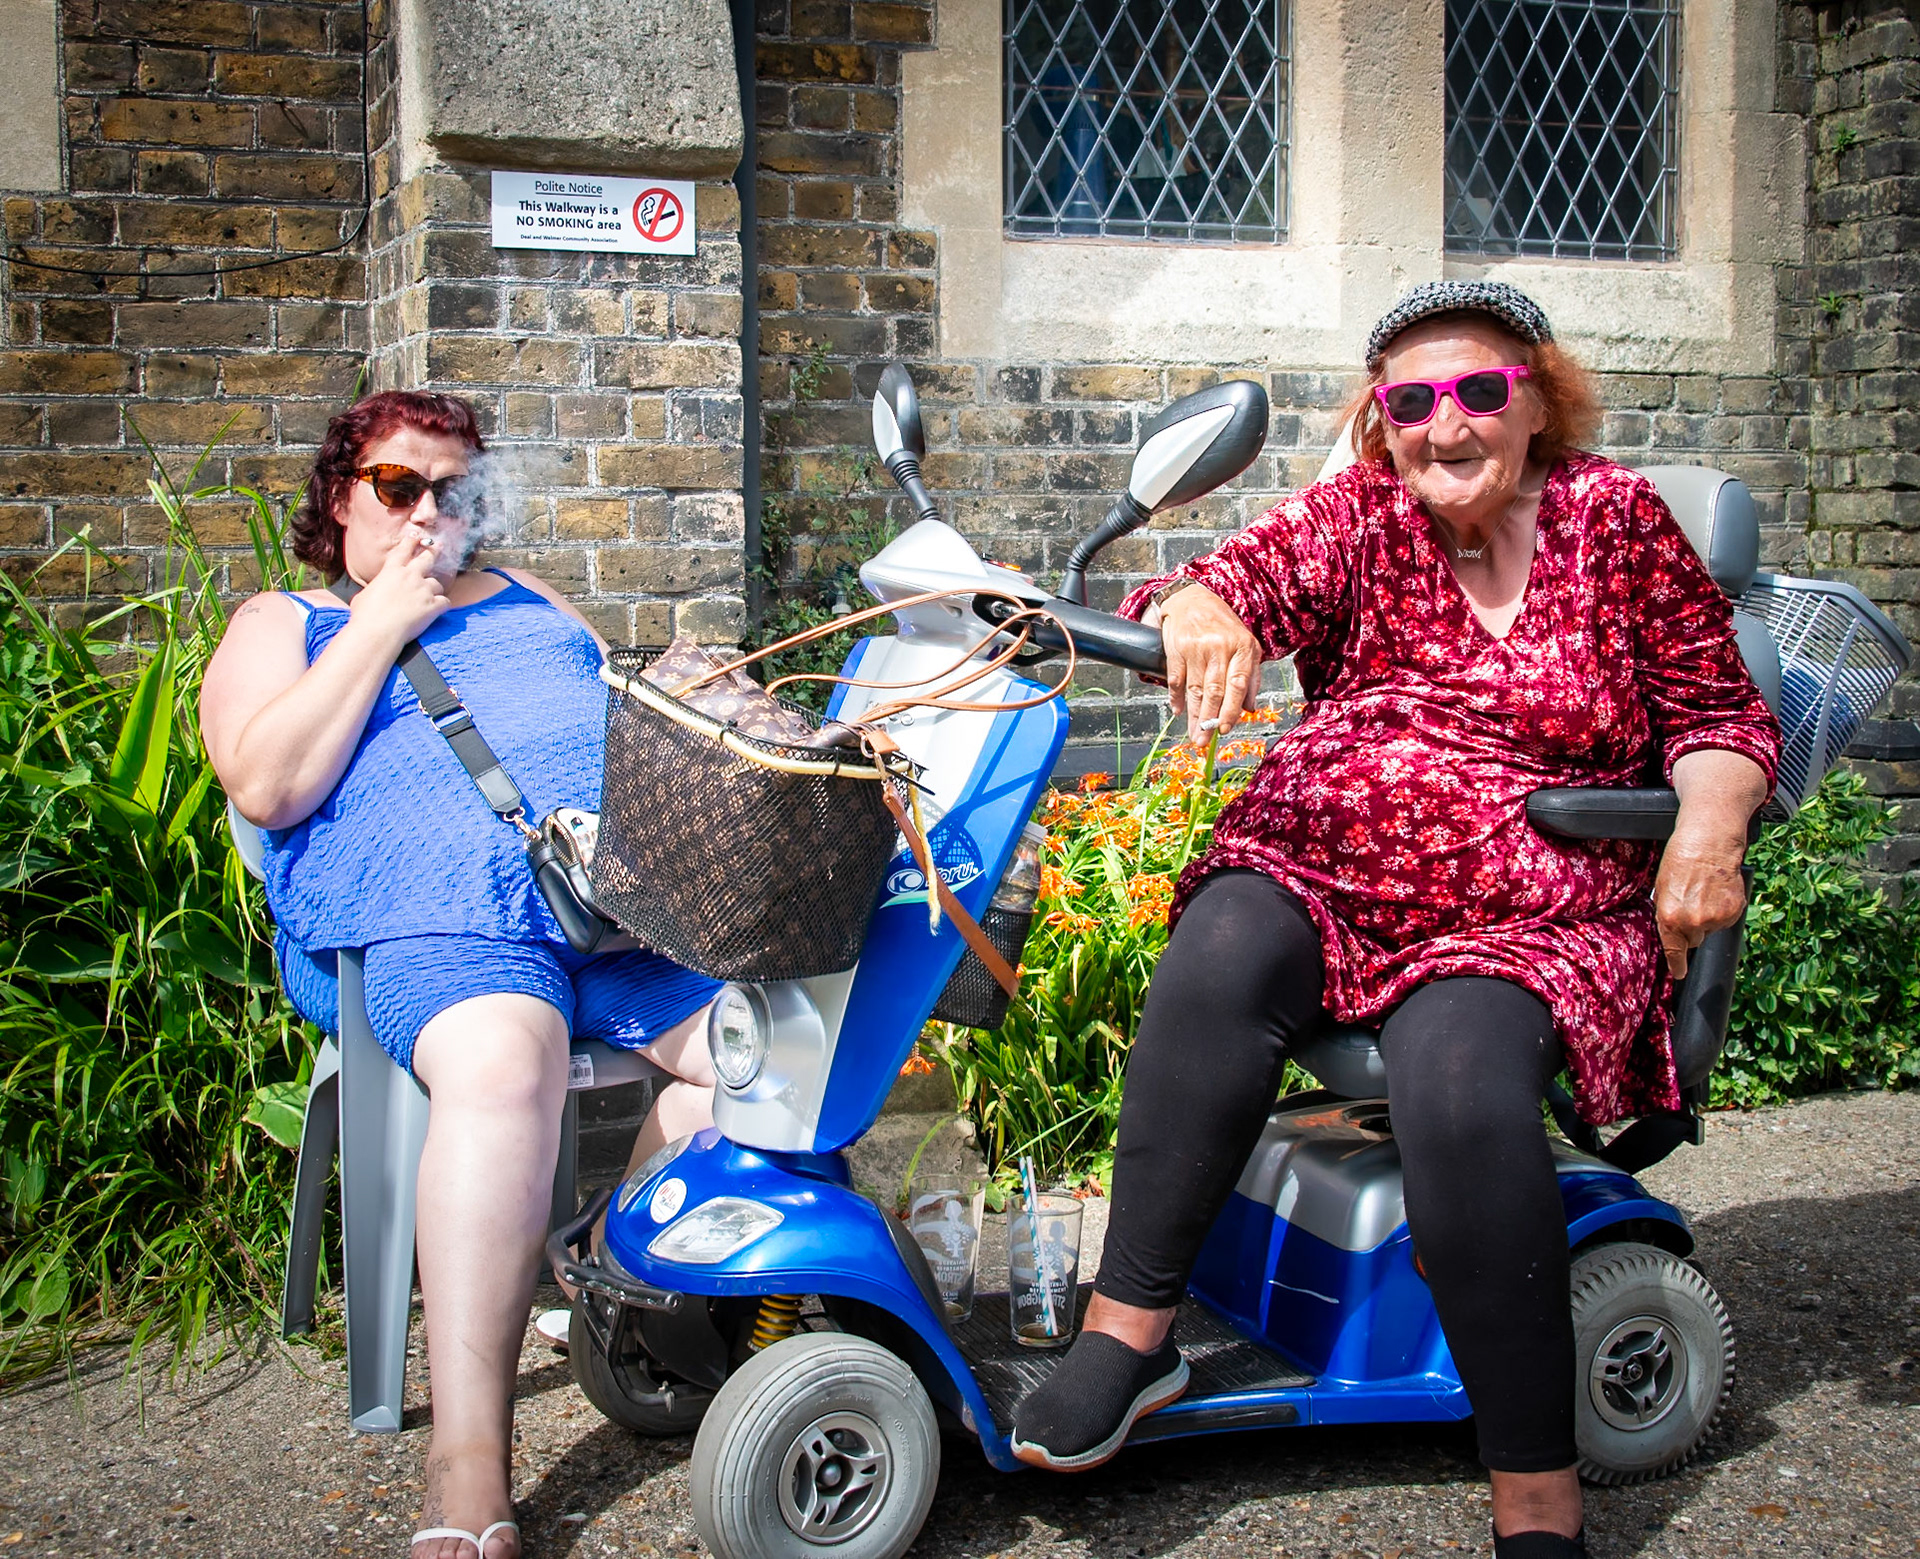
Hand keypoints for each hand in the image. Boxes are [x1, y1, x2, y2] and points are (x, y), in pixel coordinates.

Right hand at [347, 530, 451, 650]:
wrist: (377, 632)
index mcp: (391, 571)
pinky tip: (439, 609)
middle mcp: (410, 576)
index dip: (411, 541)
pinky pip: (445, 601)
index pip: (403, 550)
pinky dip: (443, 605)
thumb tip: (375, 592)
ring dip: (434, 589)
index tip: (416, 536)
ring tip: (430, 596)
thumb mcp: (364, 595)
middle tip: (439, 547)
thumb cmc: (365, 616)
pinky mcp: (433, 605)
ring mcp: (423, 590)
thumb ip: (376, 589)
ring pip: (437, 583)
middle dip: (433, 552)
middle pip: (427, 559)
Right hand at [1160, 583, 1261, 743]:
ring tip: (1193, 735)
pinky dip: (1176, 697)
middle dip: (1209, 719)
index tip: (1225, 729)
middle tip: (1204, 741)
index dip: (1232, 709)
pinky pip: (1176, 678)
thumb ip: (1251, 676)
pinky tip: (1178, 711)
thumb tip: (1250, 708)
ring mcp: (1197, 647)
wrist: (1192, 600)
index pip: (1239, 684)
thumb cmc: (1223, 627)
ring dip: (1193, 715)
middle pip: (1214, 690)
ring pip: (1195, 688)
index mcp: (1242, 647)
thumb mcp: (1246, 645)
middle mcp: (1220, 647)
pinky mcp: (1177, 648)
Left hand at [1652, 828, 1746, 979]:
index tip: (1679, 973)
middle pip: (1692, 940)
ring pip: (1709, 929)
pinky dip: (1722, 911)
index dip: (1677, 965)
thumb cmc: (1680, 861)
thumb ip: (1666, 914)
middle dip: (1690, 928)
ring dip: (1706, 918)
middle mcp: (1692, 922)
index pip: (1673, 951)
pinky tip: (1716, 893)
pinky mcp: (1733, 911)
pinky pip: (1725, 920)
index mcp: (1669, 918)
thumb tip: (1670, 930)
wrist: (1708, 844)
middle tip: (1690, 904)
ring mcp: (1715, 918)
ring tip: (1703, 893)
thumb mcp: (1661, 889)